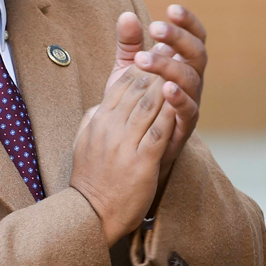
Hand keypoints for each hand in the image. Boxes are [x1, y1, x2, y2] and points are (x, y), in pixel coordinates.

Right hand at [70, 69, 175, 246]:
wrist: (90, 213)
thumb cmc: (90, 178)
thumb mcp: (84, 141)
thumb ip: (94, 119)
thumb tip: (102, 103)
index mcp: (99, 121)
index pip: (120, 86)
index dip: (139, 68)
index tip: (154, 53)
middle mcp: (111, 129)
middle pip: (136, 91)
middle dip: (156, 70)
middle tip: (172, 52)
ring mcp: (126, 145)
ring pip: (148, 107)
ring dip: (165, 87)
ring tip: (179, 70)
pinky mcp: (142, 162)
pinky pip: (158, 132)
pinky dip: (170, 115)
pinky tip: (181, 103)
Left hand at [132, 5, 206, 188]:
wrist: (129, 152)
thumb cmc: (134, 108)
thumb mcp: (128, 73)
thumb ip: (128, 46)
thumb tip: (126, 15)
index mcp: (182, 65)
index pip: (194, 38)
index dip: (188, 23)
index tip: (171, 9)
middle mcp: (192, 82)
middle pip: (197, 54)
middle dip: (178, 39)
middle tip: (155, 28)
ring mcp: (191, 104)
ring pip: (192, 79)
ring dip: (170, 66)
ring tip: (144, 59)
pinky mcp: (184, 129)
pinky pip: (189, 111)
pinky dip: (180, 99)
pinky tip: (165, 88)